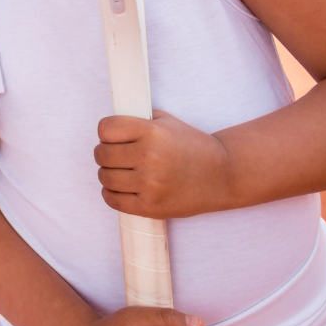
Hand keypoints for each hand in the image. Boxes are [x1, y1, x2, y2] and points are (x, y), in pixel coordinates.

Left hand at [95, 110, 232, 217]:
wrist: (223, 176)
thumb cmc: (192, 146)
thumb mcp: (167, 122)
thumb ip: (137, 119)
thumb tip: (108, 126)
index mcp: (152, 132)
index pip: (105, 129)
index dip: (106, 132)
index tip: (113, 137)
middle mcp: (150, 157)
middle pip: (101, 154)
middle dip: (105, 153)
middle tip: (118, 155)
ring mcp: (150, 184)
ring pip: (104, 178)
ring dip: (108, 174)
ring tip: (122, 171)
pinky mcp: (151, 207)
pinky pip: (113, 200)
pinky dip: (111, 194)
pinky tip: (123, 188)